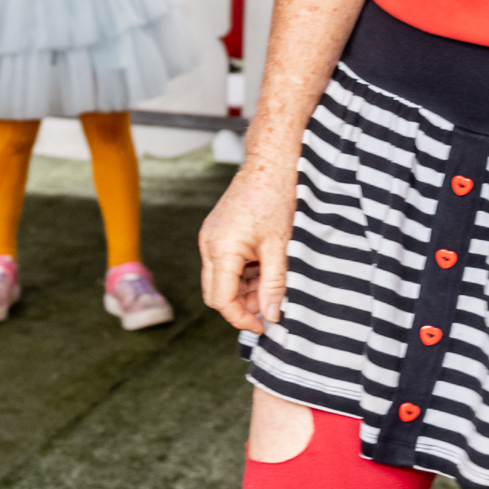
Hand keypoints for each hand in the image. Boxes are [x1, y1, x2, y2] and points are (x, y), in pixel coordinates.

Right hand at [199, 155, 298, 333]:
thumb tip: (271, 316)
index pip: (221, 300)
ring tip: (273, 278)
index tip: (263, 325)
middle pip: (217, 292)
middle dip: (243, 304)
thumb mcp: (280, 246)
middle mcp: (208, 244)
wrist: (271, 162)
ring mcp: (211, 237)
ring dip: (245, 287)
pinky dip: (243, 271)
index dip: (242, 318)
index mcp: (221, 249)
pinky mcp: (218, 231)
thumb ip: (274, 285)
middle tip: (271, 303)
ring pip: (222, 278)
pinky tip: (265, 263)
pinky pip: (225, 263)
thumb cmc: (276, 198)